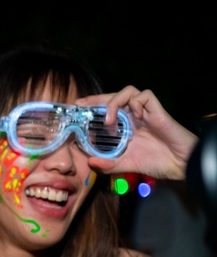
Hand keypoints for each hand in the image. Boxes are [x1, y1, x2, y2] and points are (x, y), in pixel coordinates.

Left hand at [76, 86, 197, 180]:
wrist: (179, 164)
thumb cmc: (156, 162)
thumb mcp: (125, 165)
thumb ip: (108, 164)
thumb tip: (89, 162)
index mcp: (126, 126)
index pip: (106, 110)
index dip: (92, 107)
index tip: (77, 109)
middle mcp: (134, 116)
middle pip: (113, 97)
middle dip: (96, 99)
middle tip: (81, 104)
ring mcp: (145, 112)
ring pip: (128, 91)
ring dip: (115, 102)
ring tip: (109, 120)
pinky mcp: (158, 110)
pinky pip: (145, 95)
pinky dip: (136, 102)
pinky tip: (134, 117)